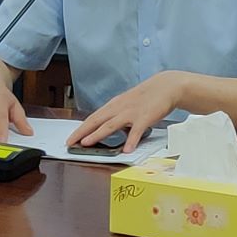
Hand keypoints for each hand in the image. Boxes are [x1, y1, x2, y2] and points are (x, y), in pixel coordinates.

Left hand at [69, 72, 184, 151]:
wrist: (166, 86)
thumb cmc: (146, 97)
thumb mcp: (127, 104)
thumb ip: (117, 116)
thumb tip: (107, 129)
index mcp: (114, 105)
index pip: (93, 118)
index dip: (80, 129)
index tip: (70, 138)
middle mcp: (119, 108)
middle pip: (96, 121)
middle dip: (81, 132)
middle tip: (70, 142)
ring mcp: (131, 113)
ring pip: (111, 125)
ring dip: (97, 134)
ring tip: (87, 144)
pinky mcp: (145, 117)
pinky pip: (136, 131)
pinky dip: (131, 140)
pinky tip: (126, 149)